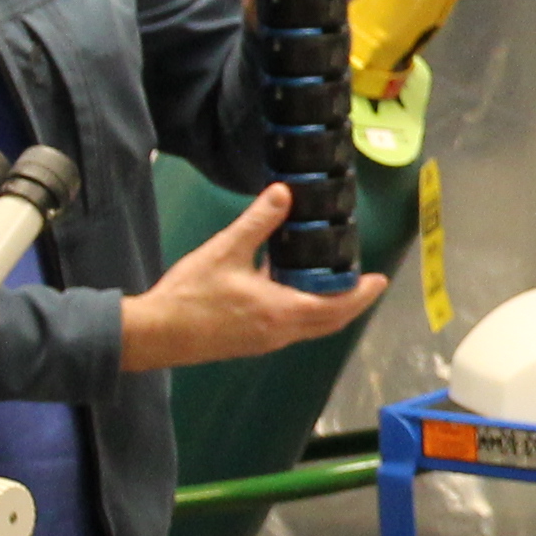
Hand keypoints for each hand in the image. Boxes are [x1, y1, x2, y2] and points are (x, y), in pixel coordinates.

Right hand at [120, 182, 389, 371]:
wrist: (156, 334)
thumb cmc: (190, 296)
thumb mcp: (226, 250)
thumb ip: (258, 221)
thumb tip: (283, 193)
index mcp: (282, 312)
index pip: (337, 306)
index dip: (361, 294)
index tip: (379, 279)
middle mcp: (280, 332)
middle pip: (330, 321)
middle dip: (351, 302)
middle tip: (365, 281)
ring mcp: (265, 341)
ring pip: (310, 326)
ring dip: (326, 307)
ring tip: (332, 280)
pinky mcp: (250, 342)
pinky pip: (290, 327)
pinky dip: (303, 310)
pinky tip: (289, 288)